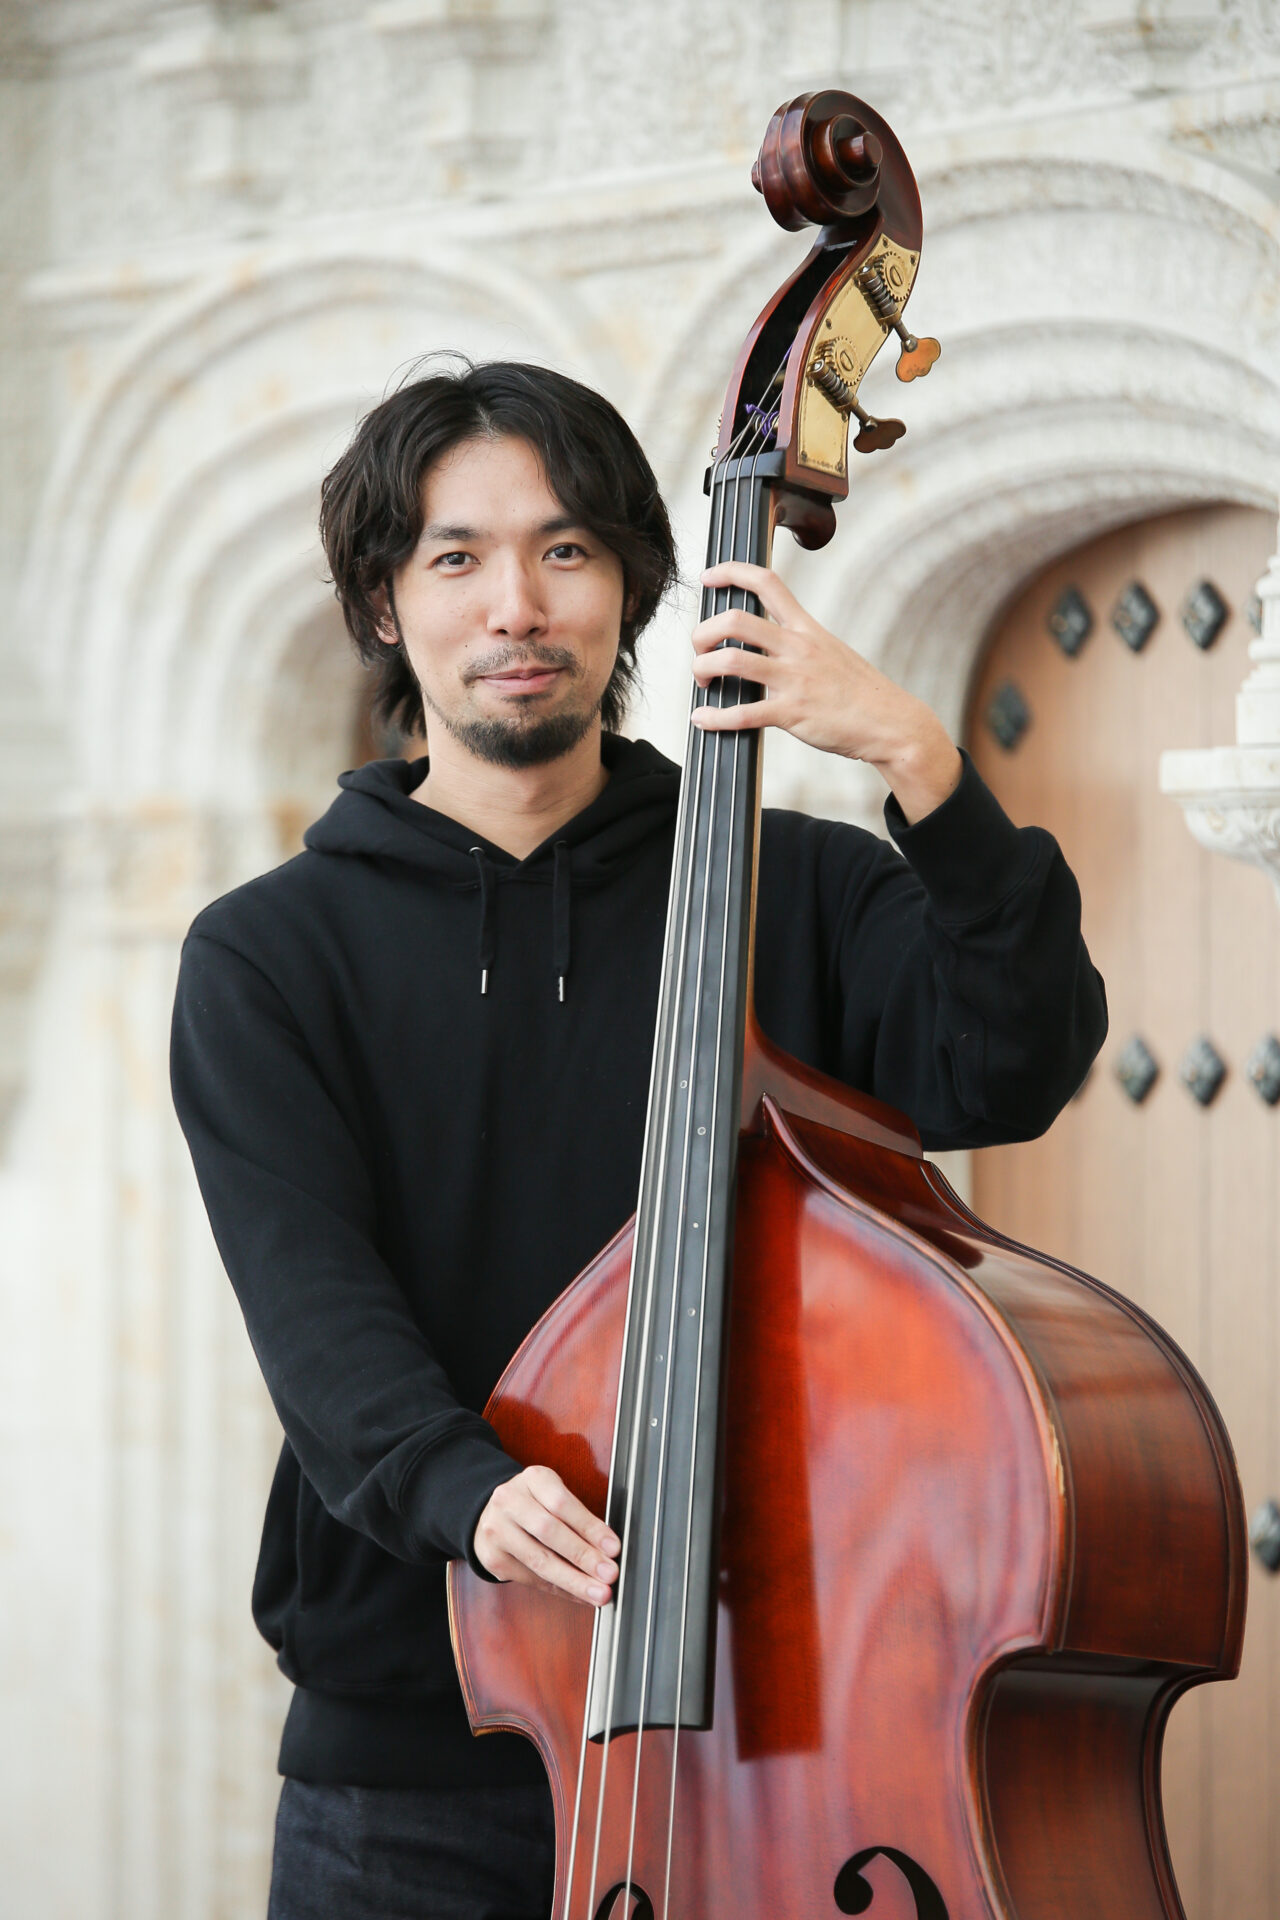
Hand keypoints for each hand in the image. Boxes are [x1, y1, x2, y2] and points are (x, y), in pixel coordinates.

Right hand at [473, 1465, 619, 1606]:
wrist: (491, 1514)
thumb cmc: (534, 1504)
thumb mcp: (554, 1494)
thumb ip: (578, 1517)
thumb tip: (608, 1549)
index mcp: (533, 1479)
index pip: (562, 1503)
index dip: (590, 1527)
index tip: (613, 1547)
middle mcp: (509, 1501)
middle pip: (549, 1532)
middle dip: (583, 1556)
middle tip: (609, 1574)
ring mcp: (497, 1531)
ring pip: (539, 1560)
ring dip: (573, 1580)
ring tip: (598, 1593)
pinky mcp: (493, 1559)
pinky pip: (531, 1578)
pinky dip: (559, 1589)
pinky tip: (578, 1595)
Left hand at [690, 561, 961, 824]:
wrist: (891, 723)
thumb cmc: (859, 692)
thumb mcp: (830, 651)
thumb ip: (796, 643)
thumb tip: (763, 645)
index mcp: (806, 628)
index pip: (767, 582)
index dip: (731, 572)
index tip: (708, 577)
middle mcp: (798, 647)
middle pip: (736, 620)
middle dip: (703, 632)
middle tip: (700, 650)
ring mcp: (794, 679)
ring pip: (731, 660)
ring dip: (703, 668)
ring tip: (703, 681)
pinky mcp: (793, 713)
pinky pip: (742, 712)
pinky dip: (714, 717)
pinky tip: (703, 719)